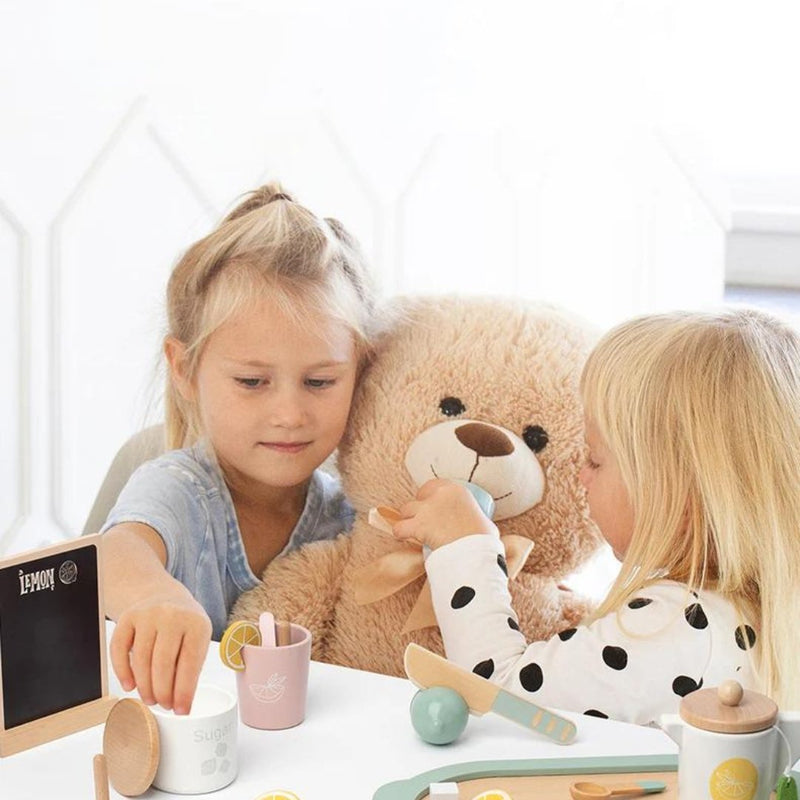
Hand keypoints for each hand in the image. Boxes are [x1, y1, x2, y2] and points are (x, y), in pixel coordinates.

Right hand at [109, 595, 211, 714]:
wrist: (163, 595)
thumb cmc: (183, 624)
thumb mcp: (197, 638)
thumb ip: (191, 667)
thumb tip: (182, 703)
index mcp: (196, 623)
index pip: (190, 664)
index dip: (185, 692)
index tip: (182, 711)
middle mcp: (172, 616)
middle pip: (163, 664)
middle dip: (163, 692)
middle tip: (163, 705)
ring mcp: (148, 614)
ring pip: (141, 660)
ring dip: (145, 687)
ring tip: (150, 699)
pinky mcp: (128, 617)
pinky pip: (119, 650)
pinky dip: (123, 672)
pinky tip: (130, 686)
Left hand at [393, 478, 497, 549]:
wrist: (475, 551)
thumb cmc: (484, 539)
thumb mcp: (482, 520)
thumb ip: (474, 517)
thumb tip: (479, 526)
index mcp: (456, 490)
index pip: (434, 485)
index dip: (430, 496)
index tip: (432, 505)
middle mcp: (439, 495)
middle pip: (419, 496)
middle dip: (419, 506)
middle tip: (424, 519)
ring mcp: (426, 509)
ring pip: (406, 510)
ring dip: (409, 519)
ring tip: (413, 530)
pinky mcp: (418, 526)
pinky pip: (399, 528)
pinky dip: (400, 533)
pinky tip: (403, 537)